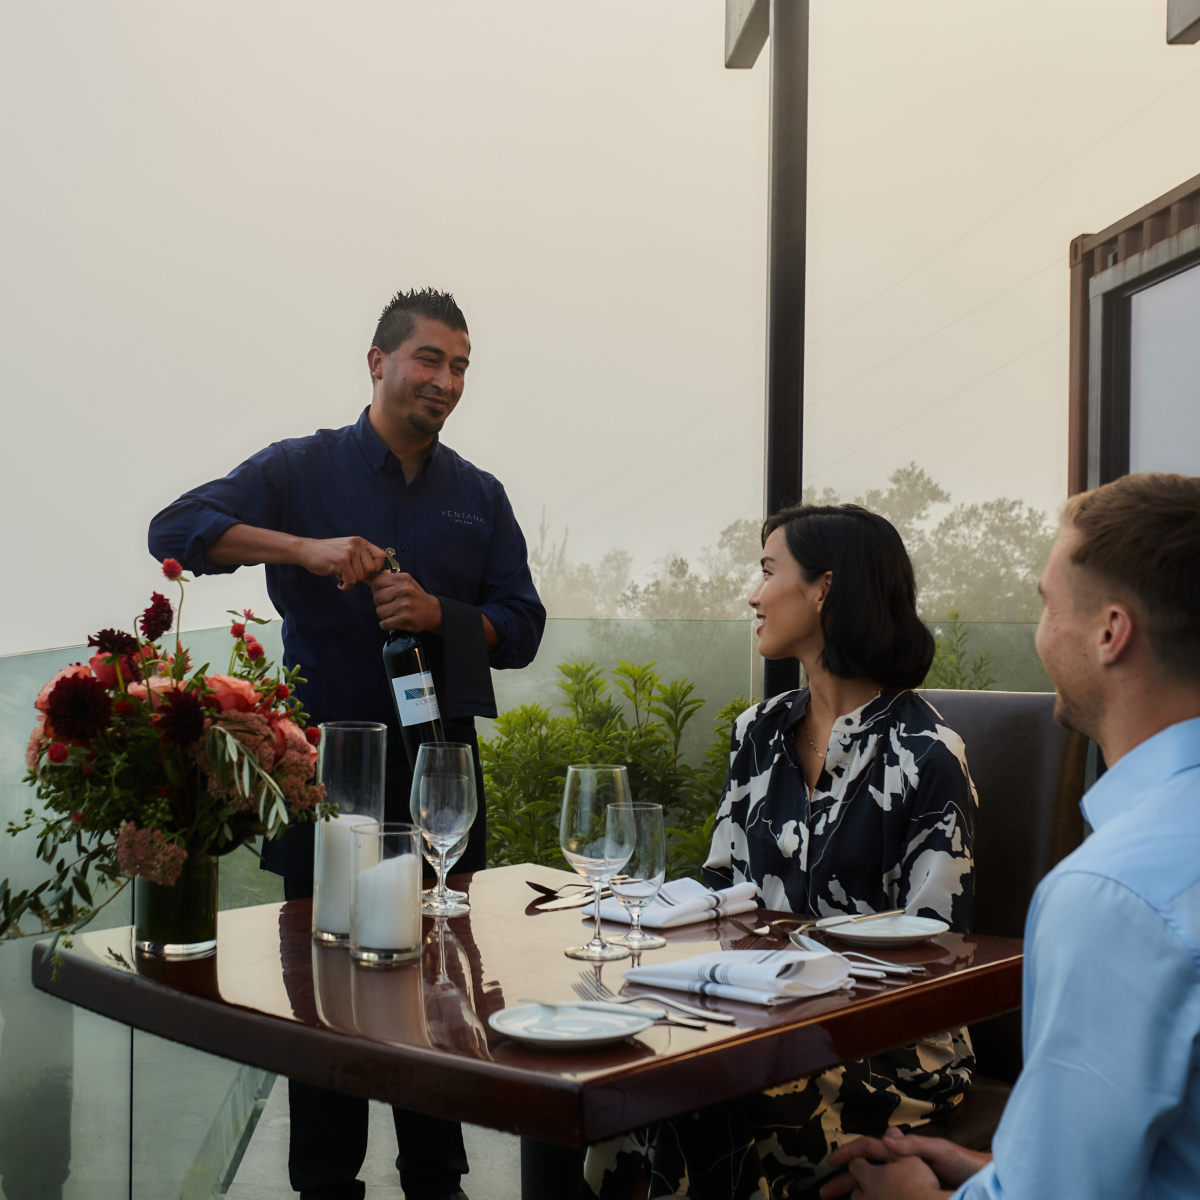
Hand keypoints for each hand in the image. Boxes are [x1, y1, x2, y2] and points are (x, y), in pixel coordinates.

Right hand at [296, 536, 386, 590]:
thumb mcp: (348, 553)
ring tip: (341, 574)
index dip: (377, 568)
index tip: (367, 574)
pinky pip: (351, 581)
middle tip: (349, 574)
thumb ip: (362, 562)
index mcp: (360, 542)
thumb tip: (377, 577)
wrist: (307, 550)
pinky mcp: (341, 561)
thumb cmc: (328, 554)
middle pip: (371, 569)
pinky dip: (345, 586)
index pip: (381, 556)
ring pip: (361, 576)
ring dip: (351, 580)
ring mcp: (349, 552)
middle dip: (361, 576)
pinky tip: (339, 582)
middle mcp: (357, 544)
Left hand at [372, 570, 442, 632]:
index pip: (377, 582)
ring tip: (396, 612)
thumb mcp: (403, 583)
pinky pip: (384, 623)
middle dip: (381, 603)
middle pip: (376, 598)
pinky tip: (396, 620)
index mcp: (403, 578)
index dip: (377, 589)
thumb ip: (386, 581)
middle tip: (392, 604)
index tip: (385, 593)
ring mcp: (404, 605)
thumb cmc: (414, 596)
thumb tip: (366, 577)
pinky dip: (387, 624)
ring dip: (385, 614)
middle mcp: (404, 590)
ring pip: (379, 611)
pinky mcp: (405, 619)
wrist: (432, 611)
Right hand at [821, 1128, 989, 1197]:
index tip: (830, 1162)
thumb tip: (888, 1137)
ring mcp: (909, 1181)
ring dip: (857, 1194)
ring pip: (876, 1187)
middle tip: (825, 1193)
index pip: (869, 1147)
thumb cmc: (968, 1165)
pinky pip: (890, 1198)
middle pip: (866, 1170)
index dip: (848, 1153)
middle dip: (844, 1180)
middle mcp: (902, 1165)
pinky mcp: (916, 1195)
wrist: (988, 1184)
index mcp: (904, 1151)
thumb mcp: (943, 1152)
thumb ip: (916, 1146)